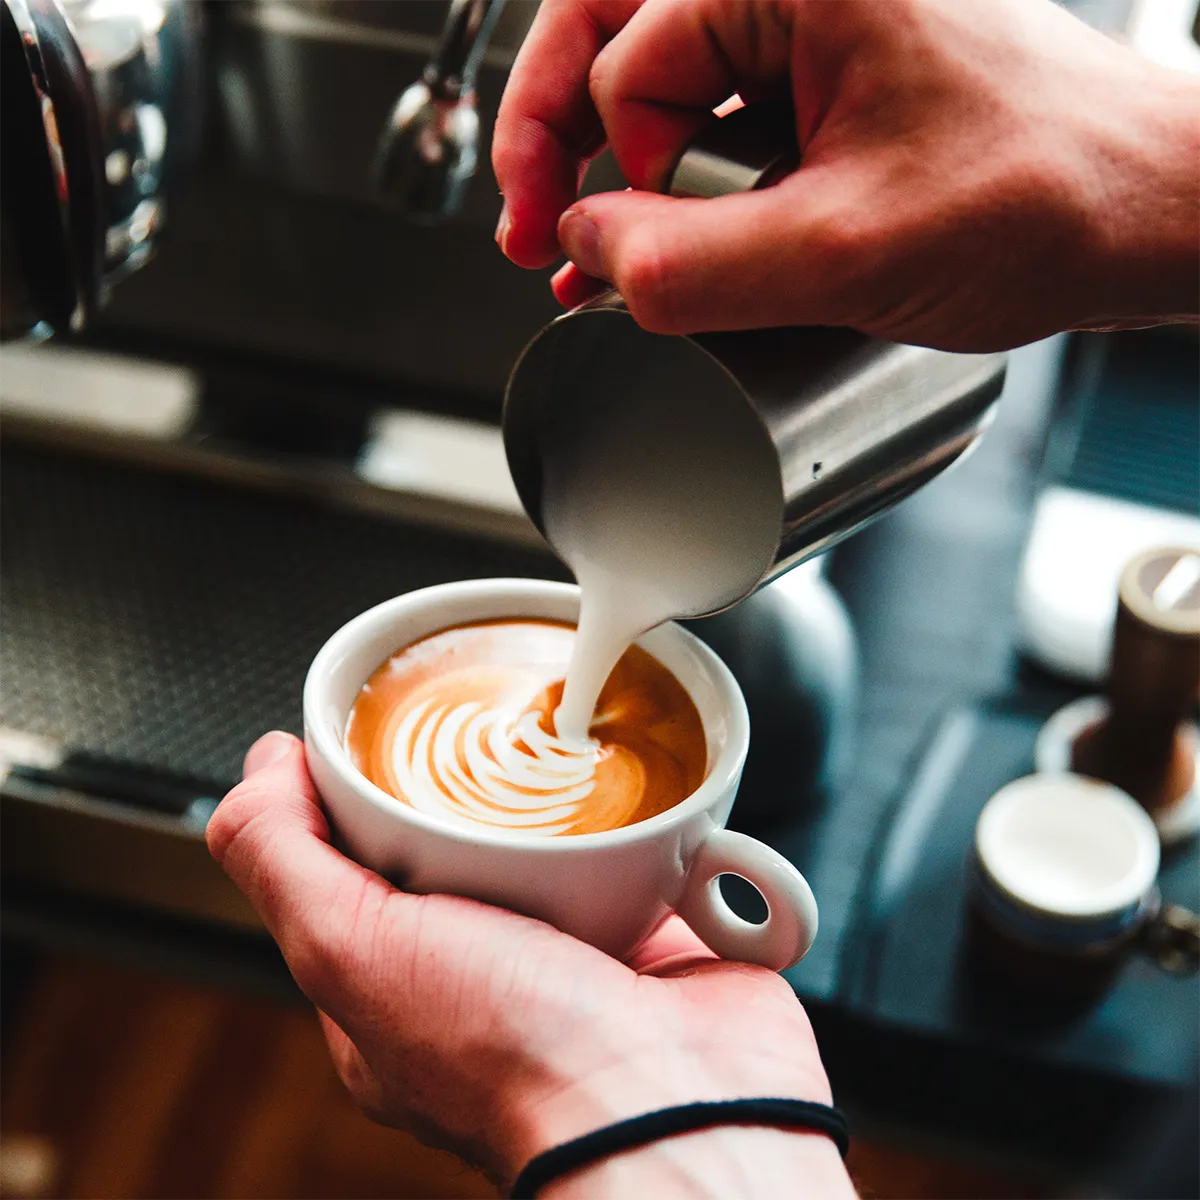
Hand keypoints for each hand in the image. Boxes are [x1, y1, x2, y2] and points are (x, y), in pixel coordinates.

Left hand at [208, 732, 855, 1196]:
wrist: (679, 1103)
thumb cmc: (520, 1058)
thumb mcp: (351, 949)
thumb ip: (282, 859)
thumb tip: (260, 766)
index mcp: (395, 992)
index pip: (348, 868)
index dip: (348, 800)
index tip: (370, 739)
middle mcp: (478, 977)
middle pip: (453, 844)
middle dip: (460, 787)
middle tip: (474, 740)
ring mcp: (567, 955)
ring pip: (547, 842)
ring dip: (556, 799)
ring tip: (554, 752)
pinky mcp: (650, 931)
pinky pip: (638, 850)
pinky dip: (642, 818)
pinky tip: (632, 791)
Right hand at [492, 0, 1199, 349]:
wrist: (1138, 217)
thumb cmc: (1042, 197)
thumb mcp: (845, 249)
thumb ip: (691, 261)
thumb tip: (581, 251)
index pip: (622, 54)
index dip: (595, 167)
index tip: (583, 247)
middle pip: (611, 36)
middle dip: (556, 139)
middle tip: (523, 224)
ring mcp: (811, 32)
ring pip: (656, 85)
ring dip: (605, 174)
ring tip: (571, 255)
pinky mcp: (824, 86)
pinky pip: (712, 125)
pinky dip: (667, 191)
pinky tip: (640, 252)